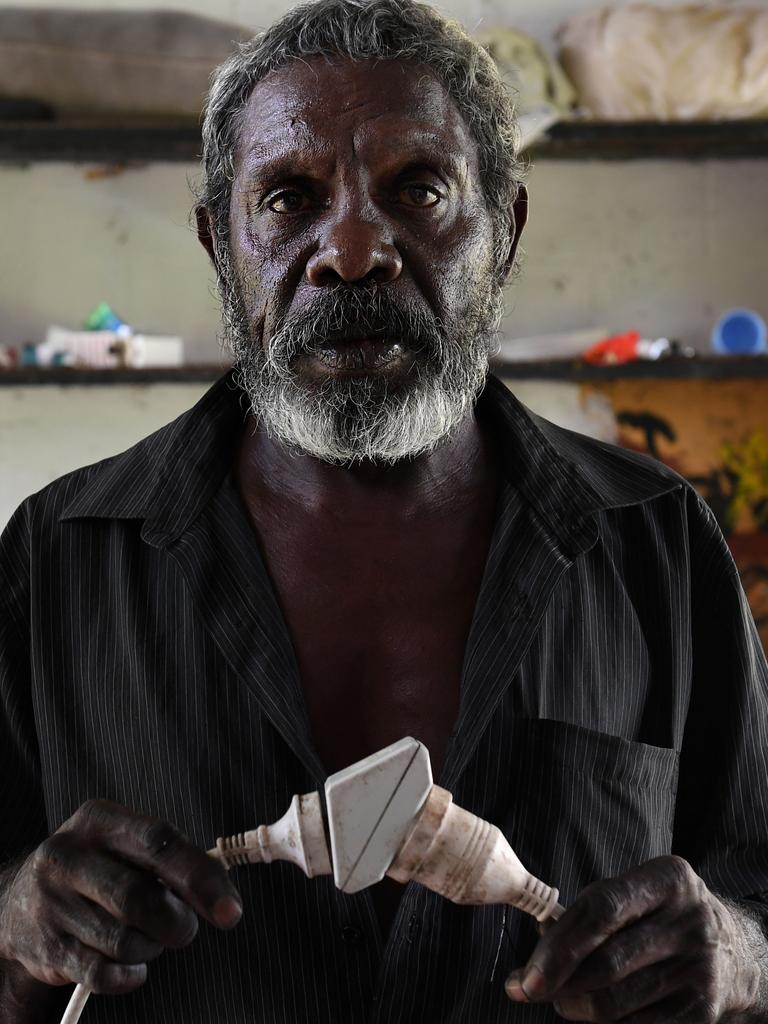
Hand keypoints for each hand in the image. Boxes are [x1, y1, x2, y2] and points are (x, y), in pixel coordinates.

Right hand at [0, 800, 241, 994]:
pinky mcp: (45, 946)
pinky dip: (129, 975)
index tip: (230, 911)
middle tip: (184, 929)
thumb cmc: (98, 870)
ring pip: (123, 940)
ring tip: (147, 939)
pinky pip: (103, 973)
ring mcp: (51, 902)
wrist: (21, 904)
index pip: (159, 841)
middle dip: (176, 923)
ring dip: (151, 948)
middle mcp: (68, 856)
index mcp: (99, 820)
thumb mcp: (126, 846)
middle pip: (139, 897)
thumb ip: (173, 861)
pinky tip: (130, 964)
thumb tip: (223, 898)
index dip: (200, 877)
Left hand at [505, 856, 759, 1022]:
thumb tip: (540, 944)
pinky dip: (605, 1023)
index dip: (558, 945)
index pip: (601, 909)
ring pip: (616, 1002)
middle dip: (558, 982)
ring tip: (560, 999)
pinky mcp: (702, 1010)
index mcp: (669, 879)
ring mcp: (700, 968)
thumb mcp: (636, 893)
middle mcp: (690, 921)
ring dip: (575, 1006)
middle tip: (529, 989)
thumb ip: (590, 911)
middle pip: (606, 962)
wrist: (732, 948)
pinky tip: (592, 1010)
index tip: (526, 973)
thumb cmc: (662, 914)